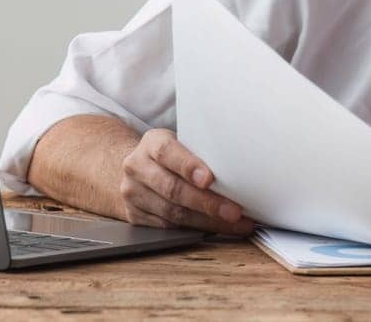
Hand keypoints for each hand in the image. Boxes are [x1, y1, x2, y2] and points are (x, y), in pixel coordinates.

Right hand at [118, 128, 255, 235]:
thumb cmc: (169, 155)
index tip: (209, 179)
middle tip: (234, 212)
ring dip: (207, 222)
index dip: (189, 166)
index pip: (168, 152)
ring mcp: (133, 194)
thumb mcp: (178, 142)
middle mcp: (137, 167)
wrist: (136, 168)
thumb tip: (238, 165)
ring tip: (234, 224)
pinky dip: (196, 229)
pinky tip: (216, 228)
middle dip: (207, 203)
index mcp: (151, 143)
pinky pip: (169, 228)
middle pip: (172, 189)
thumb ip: (198, 151)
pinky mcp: (135, 216)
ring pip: (172, 213)